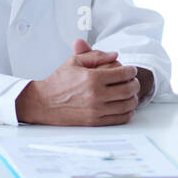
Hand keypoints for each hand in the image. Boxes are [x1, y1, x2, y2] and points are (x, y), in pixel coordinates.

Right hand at [16, 38, 140, 125]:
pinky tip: (123, 106)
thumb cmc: (59, 81)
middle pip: (130, 89)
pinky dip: (127, 112)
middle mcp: (96, 95)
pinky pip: (121, 118)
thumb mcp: (74, 62)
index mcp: (92, 78)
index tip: (130, 70)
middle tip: (132, 81)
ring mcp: (97, 110)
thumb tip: (115, 55)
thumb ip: (96, 55)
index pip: (124, 73)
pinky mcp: (95, 122)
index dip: (131, 70)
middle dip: (134, 83)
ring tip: (129, 94)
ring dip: (133, 98)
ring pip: (128, 105)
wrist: (43, 103)